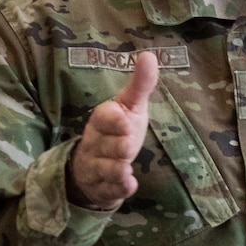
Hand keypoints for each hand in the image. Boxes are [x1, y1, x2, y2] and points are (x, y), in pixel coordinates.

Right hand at [67, 52, 157, 209]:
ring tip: (125, 169)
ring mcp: (97, 166)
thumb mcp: (131, 106)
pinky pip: (108, 190)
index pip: (103, 117)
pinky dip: (118, 189)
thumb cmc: (118, 130)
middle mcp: (96, 143)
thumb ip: (140, 84)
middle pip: (104, 145)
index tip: (126, 121)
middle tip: (127, 145)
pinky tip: (129, 186)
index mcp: (103, 120)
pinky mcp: (103, 187)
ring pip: (103, 169)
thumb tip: (149, 55)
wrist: (95, 164)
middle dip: (116, 146)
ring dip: (115, 169)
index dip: (114, 120)